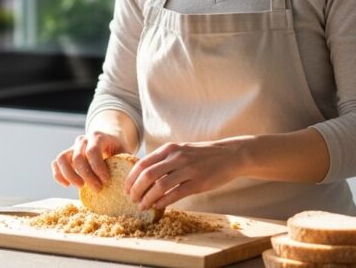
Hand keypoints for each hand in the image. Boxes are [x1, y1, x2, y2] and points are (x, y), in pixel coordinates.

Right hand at [52, 131, 127, 191]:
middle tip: (98, 189)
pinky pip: (56, 163)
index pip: (93, 151)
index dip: (98, 168)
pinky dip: (58, 175)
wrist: (108, 137)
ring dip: (70, 176)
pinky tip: (67, 185)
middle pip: (78, 158)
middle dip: (87, 176)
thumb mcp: (124, 151)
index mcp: (98, 136)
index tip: (106, 181)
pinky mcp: (66, 155)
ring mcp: (72, 146)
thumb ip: (126, 161)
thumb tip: (134, 177)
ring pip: (62, 159)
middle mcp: (82, 140)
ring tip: (81, 187)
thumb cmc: (117, 148)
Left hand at [125, 140, 242, 210]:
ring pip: (160, 186)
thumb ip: (164, 159)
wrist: (230, 155)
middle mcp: (177, 157)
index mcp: (170, 149)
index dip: (131, 178)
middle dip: (136, 189)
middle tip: (131, 199)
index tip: (126, 188)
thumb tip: (144, 174)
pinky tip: (157, 206)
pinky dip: (163, 201)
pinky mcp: (198, 183)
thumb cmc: (203, 155)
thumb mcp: (181, 150)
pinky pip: (175, 194)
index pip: (143, 163)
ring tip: (142, 205)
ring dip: (147, 198)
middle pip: (148, 175)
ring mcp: (188, 170)